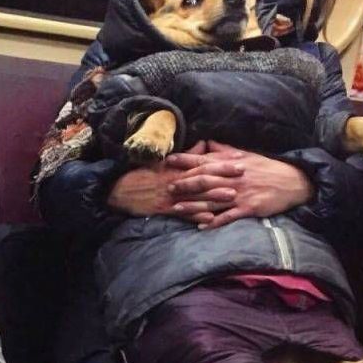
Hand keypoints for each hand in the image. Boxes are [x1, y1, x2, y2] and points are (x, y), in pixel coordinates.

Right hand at [107, 141, 243, 218]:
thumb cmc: (143, 175)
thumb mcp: (163, 162)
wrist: (119, 189)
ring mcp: (170, 196)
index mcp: (177, 169)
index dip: (222, 161)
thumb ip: (186, 156)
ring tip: (232, 196)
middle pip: (203, 177)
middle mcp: (175, 181)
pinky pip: (182, 213)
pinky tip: (209, 218)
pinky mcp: (163, 209)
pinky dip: (196, 215)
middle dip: (224, 176)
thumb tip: (203, 144)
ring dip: (215, 196)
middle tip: (243, 174)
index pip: (203, 163)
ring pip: (196, 196)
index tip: (240, 159)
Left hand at [167, 141, 315, 228]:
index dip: (185, 161)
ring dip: (193, 204)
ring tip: (177, 208)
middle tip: (168, 187)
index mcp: (231, 163)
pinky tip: (202, 226)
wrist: (293, 182)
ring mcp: (240, 194)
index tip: (169, 161)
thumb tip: (207, 141)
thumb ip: (224, 149)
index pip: (204, 160)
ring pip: (212, 199)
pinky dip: (215, 221)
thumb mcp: (246, 154)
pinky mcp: (248, 208)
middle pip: (204, 180)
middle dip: (185, 184)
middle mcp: (233, 177)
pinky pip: (228, 216)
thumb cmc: (267, 168)